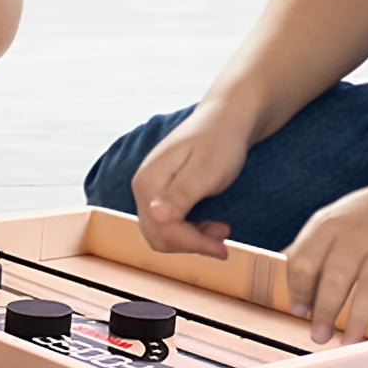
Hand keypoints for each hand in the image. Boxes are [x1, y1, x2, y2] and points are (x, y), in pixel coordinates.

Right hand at [130, 103, 248, 258]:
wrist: (225, 119)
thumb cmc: (219, 142)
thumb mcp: (205, 171)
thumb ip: (180, 195)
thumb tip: (155, 215)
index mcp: (148, 182)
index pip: (161, 229)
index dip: (192, 243)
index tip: (223, 248)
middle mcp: (142, 187)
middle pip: (157, 235)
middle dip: (190, 243)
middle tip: (223, 238)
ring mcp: (150, 189)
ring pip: (162, 232)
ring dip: (191, 238)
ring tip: (220, 229)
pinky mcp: (161, 191)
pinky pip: (167, 222)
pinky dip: (189, 230)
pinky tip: (210, 223)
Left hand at [285, 166, 367, 344]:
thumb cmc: (358, 217)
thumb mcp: (326, 222)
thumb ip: (306, 250)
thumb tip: (287, 288)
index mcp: (326, 229)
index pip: (303, 263)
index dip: (297, 290)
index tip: (298, 312)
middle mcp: (355, 239)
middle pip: (334, 278)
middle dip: (324, 311)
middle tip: (317, 337)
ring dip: (357, 320)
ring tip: (346, 344)